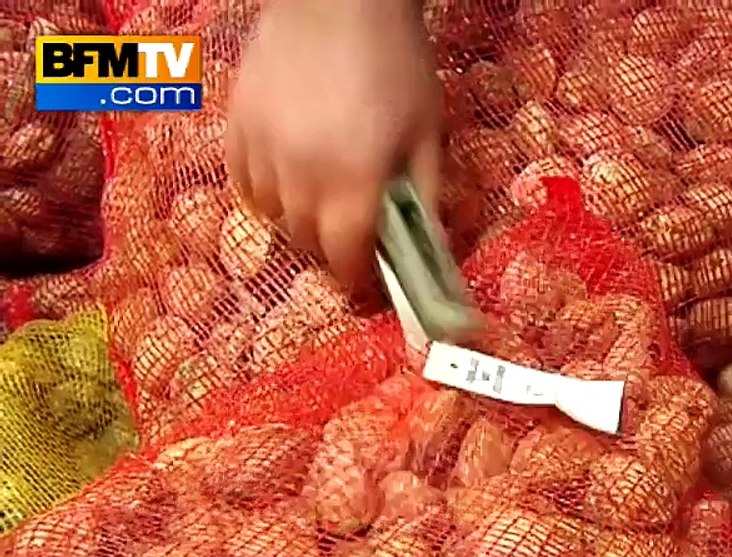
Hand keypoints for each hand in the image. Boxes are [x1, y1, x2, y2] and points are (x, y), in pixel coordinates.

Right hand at [226, 0, 439, 293]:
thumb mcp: (427, 134)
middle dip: (332, 250)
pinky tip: (285, 182)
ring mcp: (262, 149)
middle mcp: (301, 174)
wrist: (339, 0)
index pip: (346, 255)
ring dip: (298, 223)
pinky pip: (242, 182)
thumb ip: (424, 197)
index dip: (356, 279)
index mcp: (354, 180)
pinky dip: (263, 193)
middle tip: (351, 240)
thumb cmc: (396, 64)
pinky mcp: (236, 124)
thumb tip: (428, 252)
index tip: (366, 286)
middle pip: (307, 240)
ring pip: (272, 215)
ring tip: (321, 205)